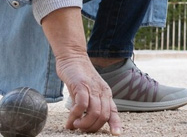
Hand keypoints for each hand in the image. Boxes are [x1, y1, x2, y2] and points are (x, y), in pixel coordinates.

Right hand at [40, 7, 121, 134]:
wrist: (73, 56)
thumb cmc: (79, 76)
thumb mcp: (88, 91)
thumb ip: (89, 104)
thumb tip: (83, 121)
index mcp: (106, 93)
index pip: (113, 111)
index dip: (116, 124)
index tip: (116, 134)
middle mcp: (102, 91)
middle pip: (103, 116)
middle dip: (92, 127)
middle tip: (81, 128)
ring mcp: (92, 88)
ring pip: (95, 112)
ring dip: (84, 124)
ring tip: (75, 125)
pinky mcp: (81, 85)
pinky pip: (81, 105)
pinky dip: (75, 116)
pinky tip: (69, 120)